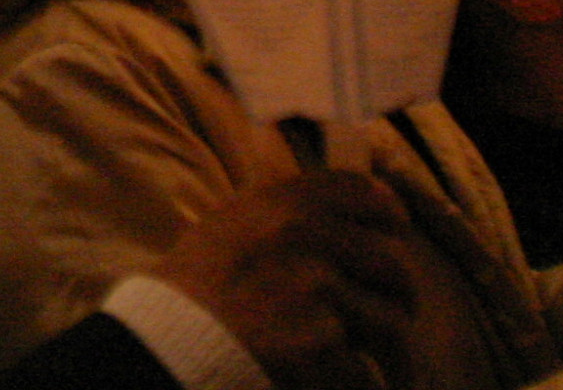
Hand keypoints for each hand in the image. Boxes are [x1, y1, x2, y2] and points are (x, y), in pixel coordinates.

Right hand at [147, 171, 416, 389]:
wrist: (164, 340)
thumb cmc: (189, 289)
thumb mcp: (228, 226)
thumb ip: (279, 214)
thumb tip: (338, 215)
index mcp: (283, 203)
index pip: (362, 192)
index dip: (388, 212)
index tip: (396, 232)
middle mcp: (307, 237)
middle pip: (392, 266)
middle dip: (397, 298)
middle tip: (391, 320)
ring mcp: (318, 289)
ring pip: (391, 325)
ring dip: (389, 354)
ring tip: (384, 371)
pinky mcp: (321, 343)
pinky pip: (364, 375)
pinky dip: (354, 385)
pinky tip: (334, 384)